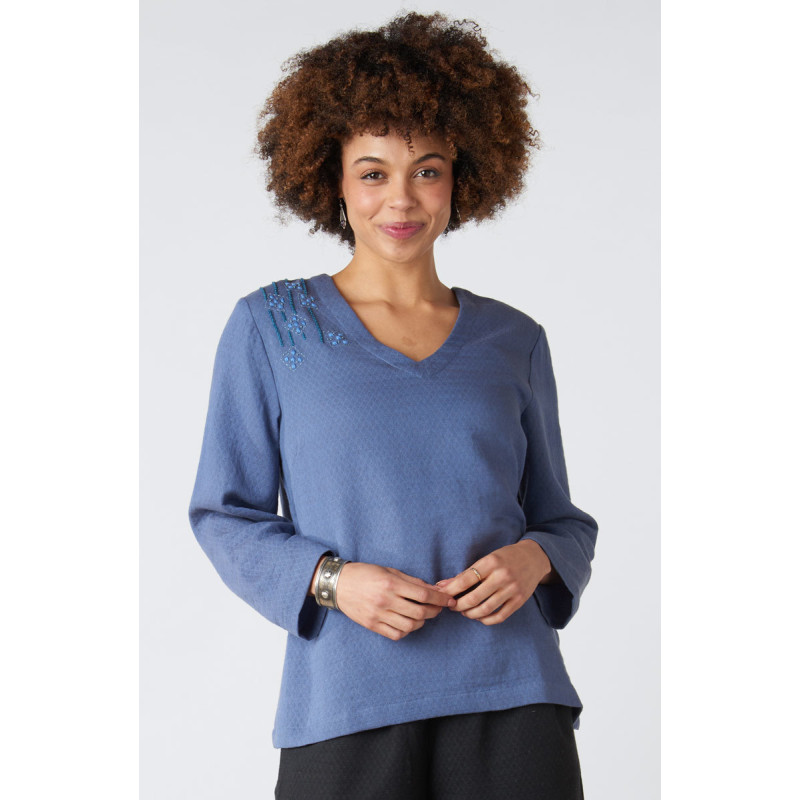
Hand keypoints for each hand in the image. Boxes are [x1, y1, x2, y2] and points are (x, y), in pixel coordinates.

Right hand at [335, 562, 456, 640]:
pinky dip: (407, 630)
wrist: (339, 584)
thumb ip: (412, 581)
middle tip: (438, 608)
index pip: (423, 595)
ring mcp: (378, 615)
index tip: (449, 600)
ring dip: (422, 621)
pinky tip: (409, 622)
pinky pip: (396, 634)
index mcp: (390, 584)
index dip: (439, 599)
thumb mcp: (389, 571)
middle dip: (434, 611)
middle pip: (419, 612)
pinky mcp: (372, 625)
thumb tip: (434, 589)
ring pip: (410, 625)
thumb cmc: (366, 573)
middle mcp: (385, 600)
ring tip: (423, 614)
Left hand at [435, 540, 552, 624]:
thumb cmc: (506, 557)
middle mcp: (502, 576)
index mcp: (491, 562)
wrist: (534, 558)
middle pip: (474, 598)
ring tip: (464, 611)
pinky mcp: (519, 601)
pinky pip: (499, 617)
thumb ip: (467, 573)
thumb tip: (443, 585)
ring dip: (470, 614)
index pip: (465, 580)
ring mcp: (512, 590)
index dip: (450, 590)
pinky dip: (486, 620)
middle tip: (451, 606)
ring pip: (485, 610)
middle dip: (458, 605)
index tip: (442, 595)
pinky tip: (479, 617)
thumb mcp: (487, 559)